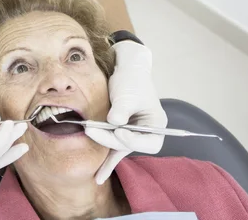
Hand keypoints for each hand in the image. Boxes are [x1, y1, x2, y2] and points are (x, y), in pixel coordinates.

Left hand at [85, 41, 167, 183]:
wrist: (125, 70)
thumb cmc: (131, 80)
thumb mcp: (128, 93)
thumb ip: (122, 109)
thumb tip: (114, 123)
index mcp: (156, 124)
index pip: (147, 141)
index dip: (131, 139)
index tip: (117, 130)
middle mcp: (146, 133)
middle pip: (128, 145)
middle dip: (108, 139)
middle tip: (90, 130)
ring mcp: (132, 134)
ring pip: (118, 148)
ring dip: (103, 150)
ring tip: (94, 170)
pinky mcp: (120, 132)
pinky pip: (113, 148)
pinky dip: (106, 160)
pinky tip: (98, 177)